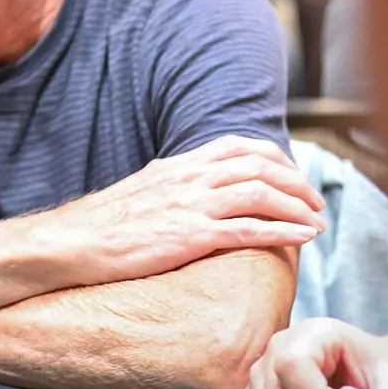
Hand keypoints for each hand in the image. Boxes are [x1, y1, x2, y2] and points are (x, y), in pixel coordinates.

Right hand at [39, 135, 326, 286]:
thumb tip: (189, 198)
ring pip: (260, 192)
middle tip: (314, 200)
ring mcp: (191, 205)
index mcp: (177, 165)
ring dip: (297, 205)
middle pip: (258, 164)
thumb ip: (170, 188)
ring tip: (317, 221)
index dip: (273, 158)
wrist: (70, 242)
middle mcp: (188, 178)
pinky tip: (303, 238)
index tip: (291, 175)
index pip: (236, 146)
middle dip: (295, 181)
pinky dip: (283, 230)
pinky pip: (249, 229)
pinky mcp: (190, 236)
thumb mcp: (140, 192)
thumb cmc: (99, 227)